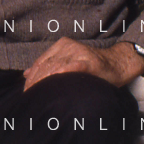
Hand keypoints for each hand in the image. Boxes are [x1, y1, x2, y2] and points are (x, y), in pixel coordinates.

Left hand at [22, 38, 143, 89]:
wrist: (118, 64)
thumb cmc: (92, 68)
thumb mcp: (67, 63)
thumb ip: (48, 66)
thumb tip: (26, 74)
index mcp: (60, 46)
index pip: (40, 62)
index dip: (32, 77)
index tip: (26, 91)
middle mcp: (68, 47)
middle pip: (45, 65)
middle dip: (36, 82)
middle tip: (30, 97)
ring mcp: (78, 53)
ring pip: (55, 68)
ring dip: (45, 83)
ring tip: (39, 96)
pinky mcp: (89, 61)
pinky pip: (71, 68)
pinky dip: (61, 75)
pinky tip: (55, 84)